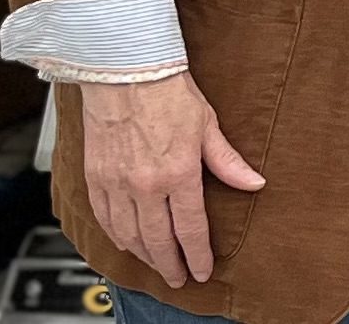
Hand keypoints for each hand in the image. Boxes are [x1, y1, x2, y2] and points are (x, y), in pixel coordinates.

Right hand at [80, 73, 265, 286]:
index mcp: (178, 173)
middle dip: (171, 265)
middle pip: (158, 241)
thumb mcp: (207, 124)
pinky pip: (104, 220)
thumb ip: (227, 161)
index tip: (203, 270)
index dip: (198, 255)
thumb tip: (254, 182)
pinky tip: (126, 242)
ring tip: (157, 264)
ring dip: (145, 256)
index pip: (190, 229)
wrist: (125, 70)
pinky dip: (116, 237)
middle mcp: (145, 185)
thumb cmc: (167, 90)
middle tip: (180, 278)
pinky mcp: (95, 178)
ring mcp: (117, 184)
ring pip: (130, 237)